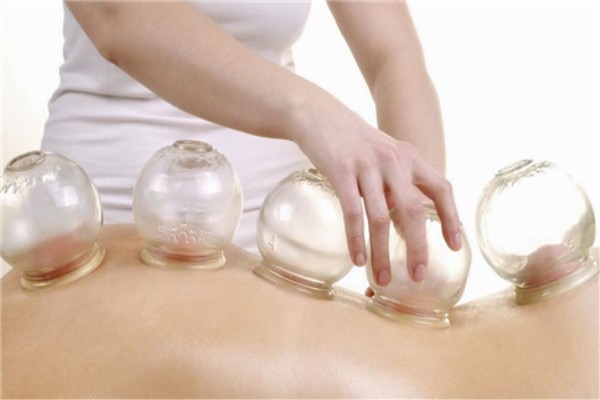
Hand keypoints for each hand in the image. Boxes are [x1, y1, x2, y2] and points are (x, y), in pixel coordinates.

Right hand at [296, 108, 461, 284]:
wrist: (318, 114)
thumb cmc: (352, 142)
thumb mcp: (384, 156)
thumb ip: (397, 185)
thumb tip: (403, 225)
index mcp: (409, 157)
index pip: (441, 188)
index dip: (451, 218)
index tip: (454, 247)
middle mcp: (393, 161)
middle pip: (414, 209)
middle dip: (418, 247)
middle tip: (418, 276)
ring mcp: (367, 165)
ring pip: (381, 217)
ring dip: (382, 253)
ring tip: (382, 280)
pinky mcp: (341, 170)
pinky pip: (353, 211)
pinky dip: (356, 239)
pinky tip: (358, 260)